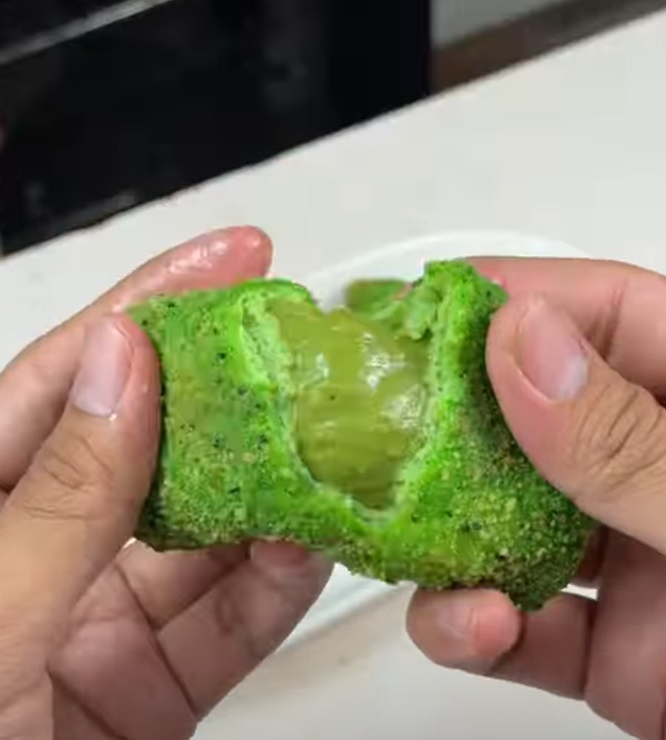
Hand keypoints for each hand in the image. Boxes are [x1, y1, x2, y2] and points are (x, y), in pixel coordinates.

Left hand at [0, 226, 329, 739]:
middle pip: (155, 444)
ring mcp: (92, 623)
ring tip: (341, 442)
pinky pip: (223, 625)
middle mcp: (37, 550)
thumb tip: (122, 363)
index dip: (156, 303)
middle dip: (235, 394)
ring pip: (204, 533)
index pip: (73, 374)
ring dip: (274, 490)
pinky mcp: (143, 696)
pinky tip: (319, 546)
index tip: (235, 257)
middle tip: (313, 350)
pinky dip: (276, 585)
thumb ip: (57, 498)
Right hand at [408, 257, 665, 739]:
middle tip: (381, 418)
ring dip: (452, 527)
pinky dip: (477, 625)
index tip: (426, 309)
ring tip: (410, 533)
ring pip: (517, 517)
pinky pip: (525, 623)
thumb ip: (641, 450)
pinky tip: (465, 623)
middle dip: (458, 415)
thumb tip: (527, 346)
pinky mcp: (619, 652)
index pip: (616, 315)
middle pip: (544, 411)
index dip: (520, 299)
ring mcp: (645, 560)